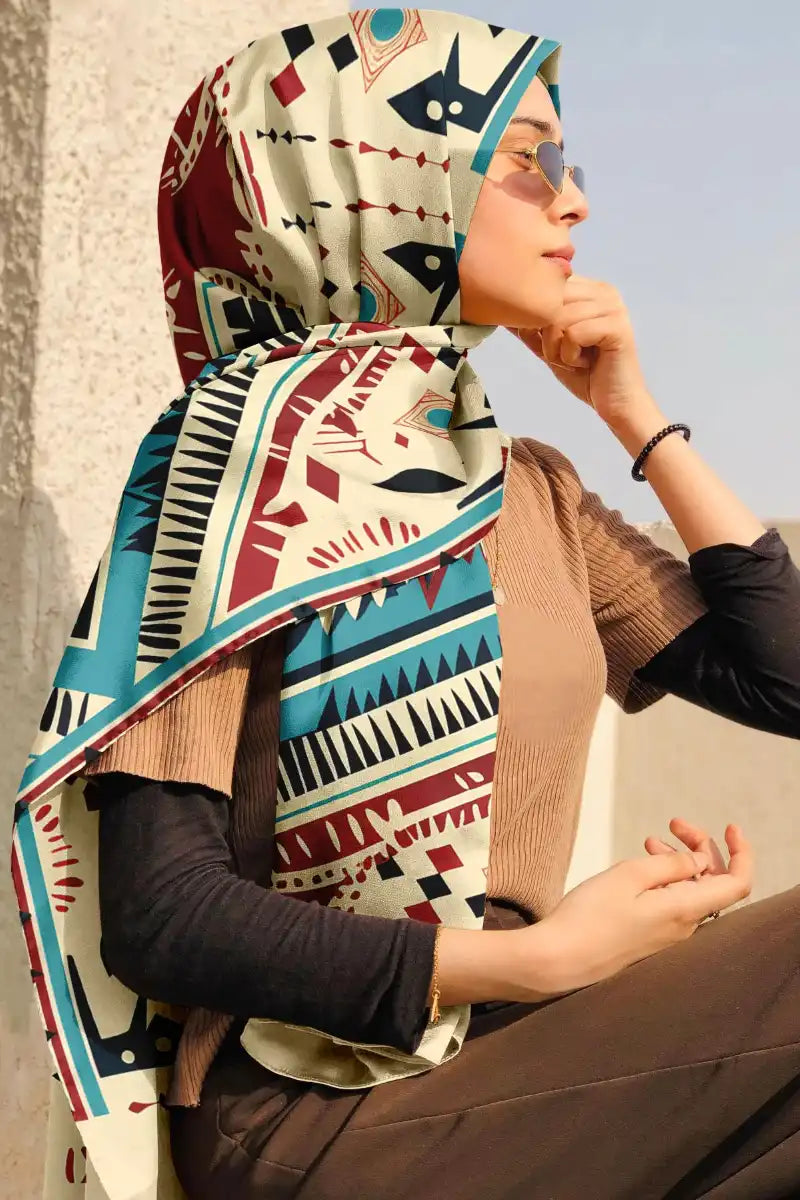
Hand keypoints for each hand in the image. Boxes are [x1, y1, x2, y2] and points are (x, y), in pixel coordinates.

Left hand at [510, 275, 651, 426]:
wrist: (615, 404)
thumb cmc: (584, 374)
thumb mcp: (548, 345)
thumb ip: (529, 325)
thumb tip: (496, 307)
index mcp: (590, 289)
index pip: (547, 286)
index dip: (537, 317)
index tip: (550, 343)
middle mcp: (604, 291)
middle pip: (550, 302)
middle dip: (546, 336)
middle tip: (566, 355)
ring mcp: (613, 307)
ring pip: (559, 319)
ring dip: (557, 349)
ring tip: (576, 360)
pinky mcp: (617, 327)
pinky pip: (573, 334)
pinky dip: (570, 356)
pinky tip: (586, 364)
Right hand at [516, 826, 752, 998]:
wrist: (560, 959)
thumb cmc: (590, 916)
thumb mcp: (629, 876)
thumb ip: (669, 864)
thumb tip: (697, 861)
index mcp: (685, 909)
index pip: (737, 883)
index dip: (741, 853)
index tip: (729, 827)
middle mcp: (685, 926)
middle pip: (714, 881)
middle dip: (700, 847)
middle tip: (672, 823)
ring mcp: (668, 934)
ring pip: (692, 889)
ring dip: (680, 859)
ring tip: (652, 839)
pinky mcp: (650, 936)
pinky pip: (673, 902)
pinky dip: (666, 877)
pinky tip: (642, 864)